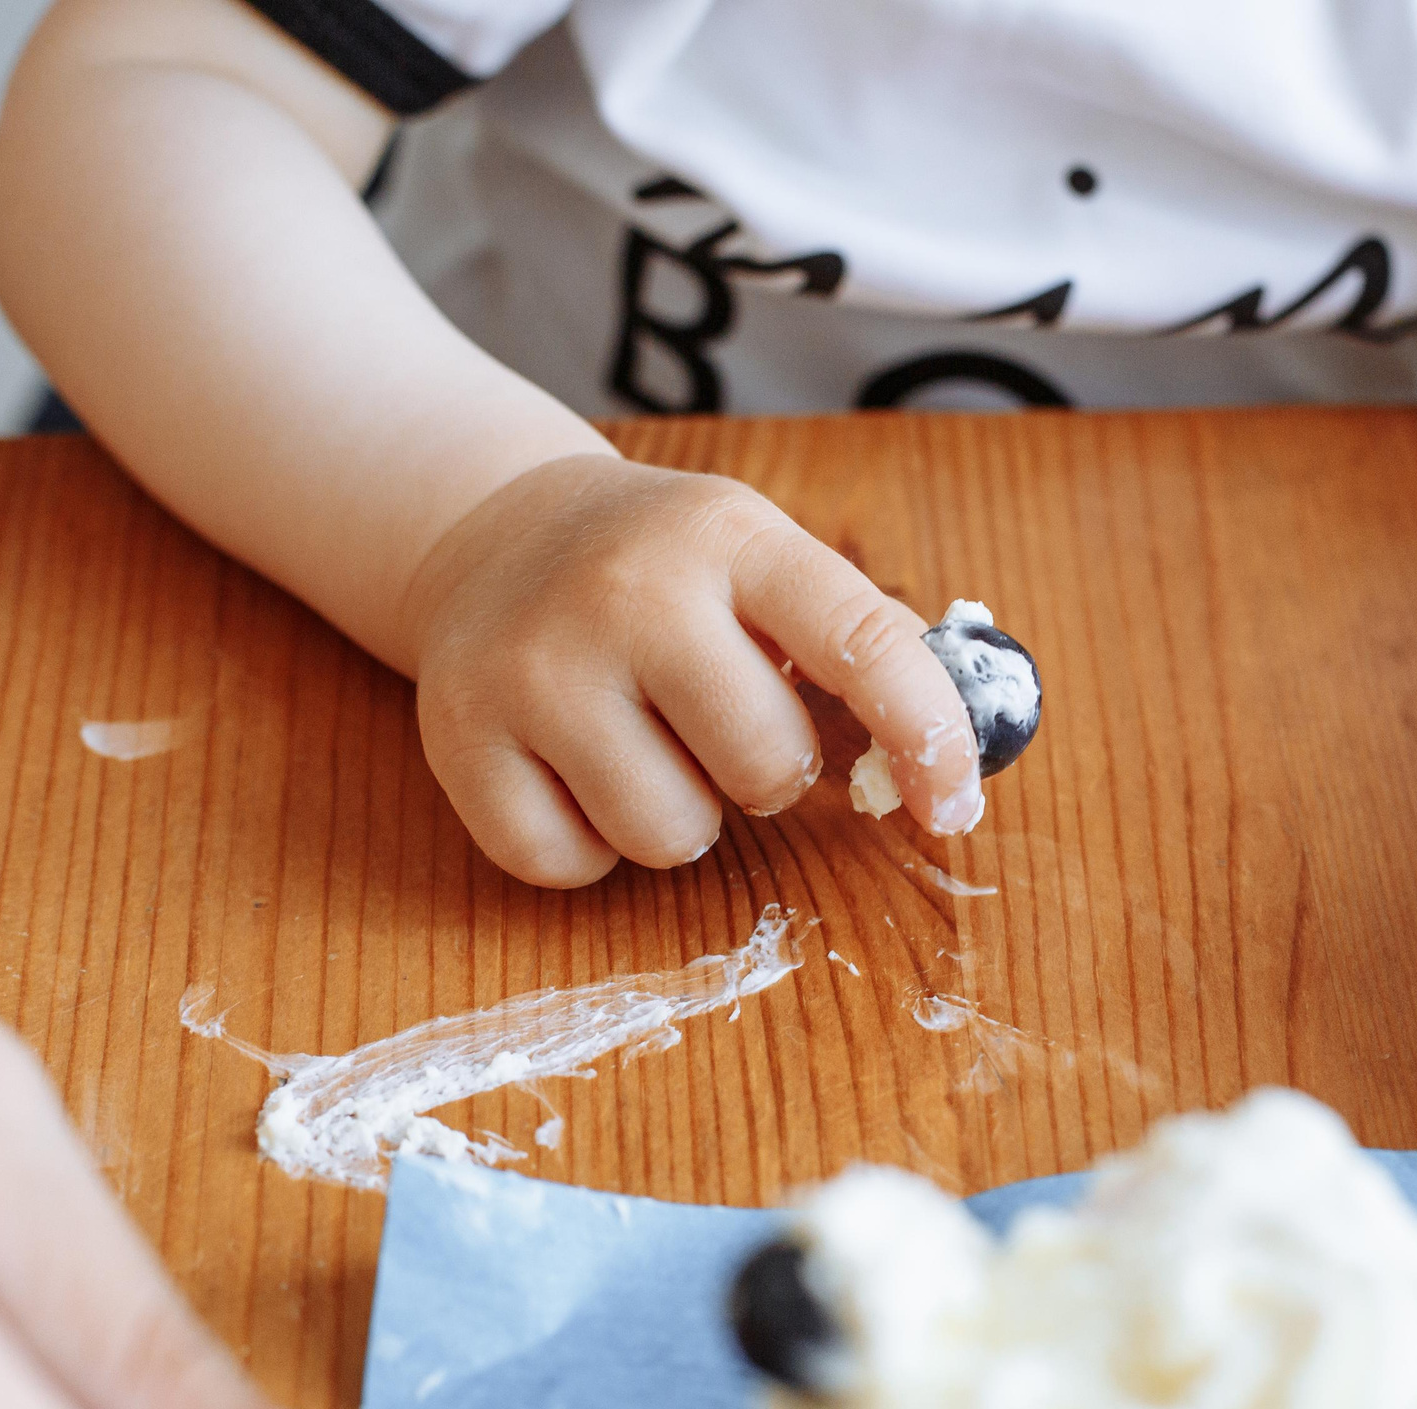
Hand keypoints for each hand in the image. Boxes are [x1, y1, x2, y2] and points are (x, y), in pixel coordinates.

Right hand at [406, 453, 982, 887]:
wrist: (494, 533)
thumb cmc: (665, 573)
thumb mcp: (760, 562)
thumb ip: (853, 649)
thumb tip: (948, 771)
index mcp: (732, 539)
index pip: (863, 643)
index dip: (928, 738)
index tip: (954, 805)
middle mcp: (629, 594)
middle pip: (766, 767)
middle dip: (769, 775)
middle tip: (726, 729)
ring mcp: (536, 667)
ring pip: (671, 836)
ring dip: (683, 817)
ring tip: (649, 746)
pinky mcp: (463, 739)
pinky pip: (570, 866)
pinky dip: (591, 848)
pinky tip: (579, 773)